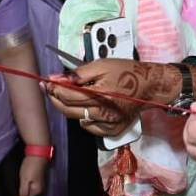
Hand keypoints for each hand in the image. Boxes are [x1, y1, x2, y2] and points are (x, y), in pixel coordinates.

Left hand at [19, 155, 48, 195]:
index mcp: (37, 191)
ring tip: (19, 181)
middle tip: (16, 185)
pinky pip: (30, 183)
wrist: (38, 152)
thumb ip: (24, 193)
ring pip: (29, 188)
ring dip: (23, 186)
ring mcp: (40, 182)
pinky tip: (22, 178)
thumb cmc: (30, 167)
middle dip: (22, 192)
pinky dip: (26, 181)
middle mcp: (40, 188)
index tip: (14, 193)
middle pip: (28, 194)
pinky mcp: (38, 176)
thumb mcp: (25, 181)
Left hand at [43, 59, 173, 137]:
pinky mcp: (112, 130)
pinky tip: (88, 107)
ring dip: (70, 107)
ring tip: (72, 96)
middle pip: (68, 109)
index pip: (67, 94)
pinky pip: (89, 127)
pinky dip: (85, 118)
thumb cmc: (128, 72)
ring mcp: (108, 123)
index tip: (46, 82)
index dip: (53, 88)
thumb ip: (78, 73)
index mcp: (100, 94)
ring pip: (77, 119)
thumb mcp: (102, 65)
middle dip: (56, 98)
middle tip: (51, 89)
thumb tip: (57, 79)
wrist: (149, 86)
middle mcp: (103, 112)